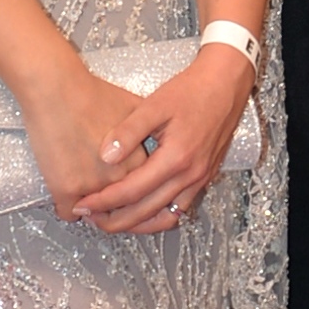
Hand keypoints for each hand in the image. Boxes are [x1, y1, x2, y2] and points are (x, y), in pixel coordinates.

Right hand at [17, 58, 142, 222]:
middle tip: (101, 200)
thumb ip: (147, 132)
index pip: (141, 193)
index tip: (122, 192)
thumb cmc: (93, 93)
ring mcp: (94, 186)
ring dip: (90, 210)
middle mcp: (121, 178)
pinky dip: (67, 208)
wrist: (57, 89)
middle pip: (121, 208)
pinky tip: (65, 195)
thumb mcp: (134, 108)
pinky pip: (69, 214)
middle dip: (113, 208)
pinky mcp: (66, 189)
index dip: (132, 193)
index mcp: (139, 162)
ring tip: (83, 199)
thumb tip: (159, 138)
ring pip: (96, 215)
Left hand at [80, 44, 257, 236]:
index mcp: (176, 158)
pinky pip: (179, 209)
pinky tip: (141, 209)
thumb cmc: (192, 90)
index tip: (82, 204)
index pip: (132, 191)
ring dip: (137, 223)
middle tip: (90, 218)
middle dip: (115, 220)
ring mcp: (200, 180)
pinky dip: (157, 216)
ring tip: (112, 219)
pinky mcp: (204, 178)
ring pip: (165, 217)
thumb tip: (105, 157)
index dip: (103, 201)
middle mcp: (190, 175)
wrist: (226, 85)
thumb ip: (128, 132)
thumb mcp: (154, 105)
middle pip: (146, 212)